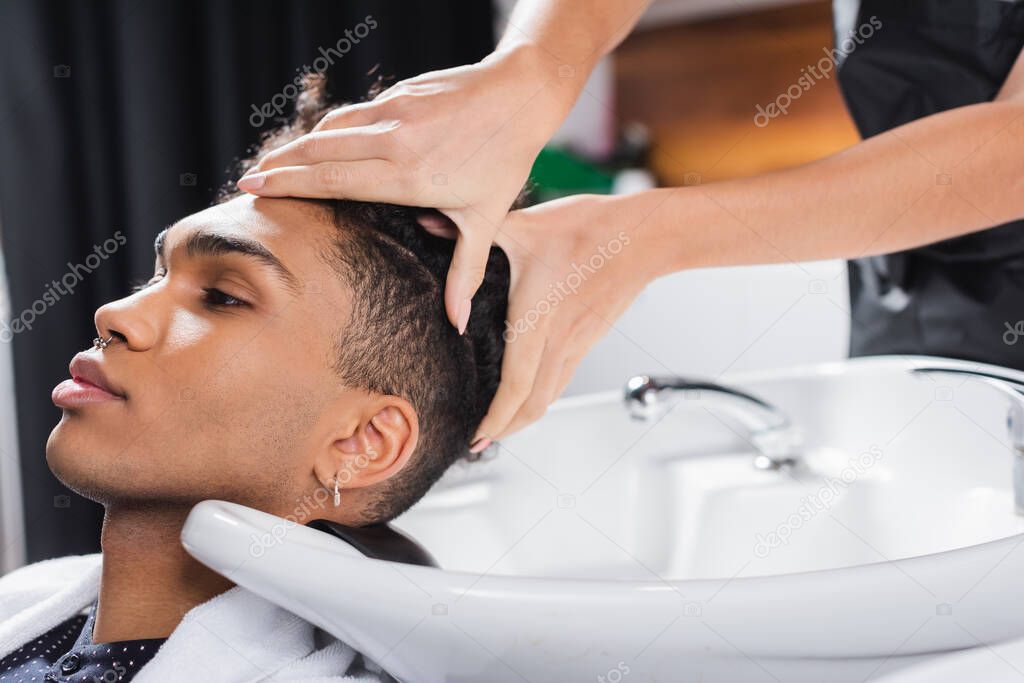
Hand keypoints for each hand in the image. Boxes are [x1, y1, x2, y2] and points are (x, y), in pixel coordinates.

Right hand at [237, 43, 579, 331]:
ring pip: (331, 129)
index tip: (253, 188)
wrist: (520, 95)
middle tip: (245, 181)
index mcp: (409, 176)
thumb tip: (457, 325)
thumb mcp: (486, 221)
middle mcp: (394, 142)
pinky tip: (318, 141)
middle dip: (279, 166)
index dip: (290, 184)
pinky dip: (330, 128)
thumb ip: (465, 273)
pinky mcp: (398, 93)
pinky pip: (353, 113)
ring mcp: (394, 113)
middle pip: (319, 153)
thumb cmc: (505, 161)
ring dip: (298, 145)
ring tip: (271, 163)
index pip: (334, 180)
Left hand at [472, 192, 668, 448]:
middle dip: (505, 429)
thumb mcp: (525, 225)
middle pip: (533, 404)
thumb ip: (476, 231)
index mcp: (538, 320)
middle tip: (479, 443)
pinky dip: (541, 396)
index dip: (497, 418)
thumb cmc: (591, 229)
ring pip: (550, 396)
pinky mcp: (588, 337)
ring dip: (524, 417)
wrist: (646, 236)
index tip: (478, 437)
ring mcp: (577, 342)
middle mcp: (558, 340)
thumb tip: (428, 220)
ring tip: (499, 426)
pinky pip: (562, 379)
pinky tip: (530, 393)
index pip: (517, 386)